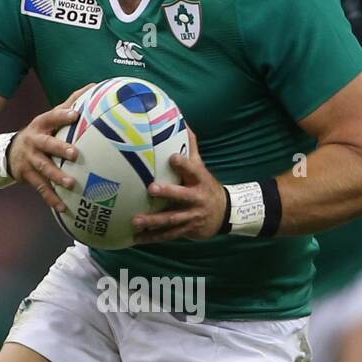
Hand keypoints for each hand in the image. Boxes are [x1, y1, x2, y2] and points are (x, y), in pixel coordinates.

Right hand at [7, 84, 91, 211]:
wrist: (8, 153)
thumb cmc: (40, 133)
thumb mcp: (49, 117)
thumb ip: (70, 102)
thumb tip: (95, 85)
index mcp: (41, 125)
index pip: (51, 116)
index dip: (62, 115)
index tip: (76, 114)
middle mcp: (34, 141)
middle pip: (46, 144)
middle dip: (59, 148)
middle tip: (75, 153)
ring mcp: (30, 160)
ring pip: (43, 169)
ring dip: (56, 176)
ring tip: (71, 184)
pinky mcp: (29, 176)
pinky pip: (41, 189)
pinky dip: (52, 199)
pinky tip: (63, 208)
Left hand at [131, 130, 225, 244]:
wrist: (225, 213)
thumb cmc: (206, 185)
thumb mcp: (201, 167)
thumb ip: (191, 147)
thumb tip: (182, 122)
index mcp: (200, 180)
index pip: (194, 170)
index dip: (184, 164)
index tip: (172, 157)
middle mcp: (197, 198)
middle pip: (183, 196)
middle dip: (168, 193)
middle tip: (151, 189)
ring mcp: (192, 216)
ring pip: (172, 219)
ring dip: (154, 221)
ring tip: (136, 221)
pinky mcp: (187, 230)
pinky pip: (168, 235)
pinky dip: (153, 237)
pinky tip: (137, 238)